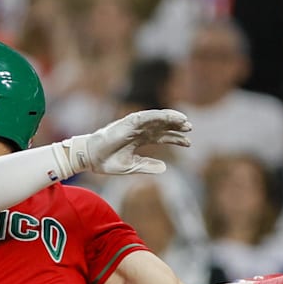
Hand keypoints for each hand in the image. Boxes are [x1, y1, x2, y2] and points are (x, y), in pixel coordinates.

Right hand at [58, 109, 191, 175]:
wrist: (92, 158)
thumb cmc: (108, 162)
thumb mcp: (133, 166)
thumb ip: (148, 165)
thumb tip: (166, 168)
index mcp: (139, 140)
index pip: (161, 137)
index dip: (175, 139)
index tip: (188, 143)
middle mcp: (139, 130)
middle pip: (162, 126)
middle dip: (176, 127)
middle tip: (190, 130)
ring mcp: (134, 125)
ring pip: (158, 119)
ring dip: (172, 119)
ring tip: (186, 122)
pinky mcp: (130, 121)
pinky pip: (149, 116)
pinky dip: (162, 115)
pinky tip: (173, 118)